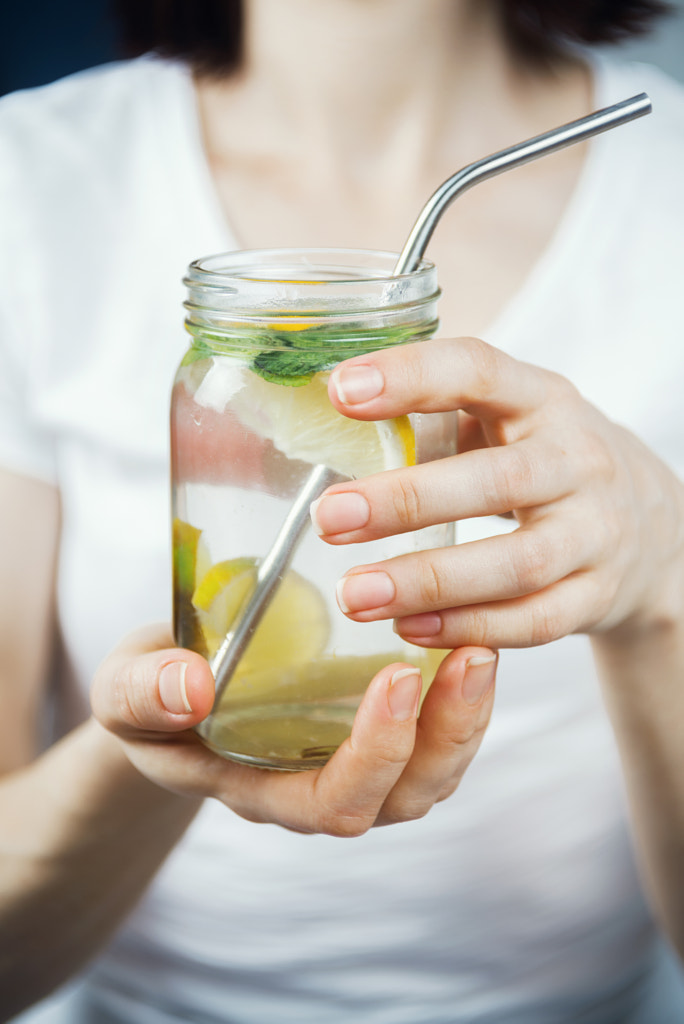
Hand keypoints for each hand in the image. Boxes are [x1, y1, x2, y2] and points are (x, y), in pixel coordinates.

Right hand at [90, 625, 495, 835]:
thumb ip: (145, 693)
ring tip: (486, 646)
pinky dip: (463, 693)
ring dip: (470, 714)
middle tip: (473, 657)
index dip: (376, 752)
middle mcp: (322, 788)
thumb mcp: (127, 690)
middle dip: (449, 733)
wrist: (171, 693)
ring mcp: (356, 760)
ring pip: (436, 768)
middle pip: (408, 794)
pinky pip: (437, 730)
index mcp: (266, 791)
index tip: (394, 675)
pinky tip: (470, 634)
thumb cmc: (152, 696)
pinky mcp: (377, 725)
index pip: (338, 802)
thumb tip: (189, 686)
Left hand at [310, 337, 683, 648]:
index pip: (479, 373)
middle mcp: (577, 461)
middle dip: (406, 500)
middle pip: (496, 481)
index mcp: (542, 400)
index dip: (411, 377)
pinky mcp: (596, 596)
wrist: (648, 522)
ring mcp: (594, 533)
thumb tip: (322, 425)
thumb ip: (430, 421)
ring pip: (516, 563)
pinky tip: (407, 629)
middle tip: (329, 517)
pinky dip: (467, 628)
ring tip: (354, 594)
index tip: (340, 390)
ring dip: (428, 581)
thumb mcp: (505, 420)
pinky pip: (533, 621)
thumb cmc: (544, 460)